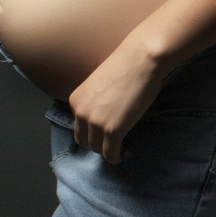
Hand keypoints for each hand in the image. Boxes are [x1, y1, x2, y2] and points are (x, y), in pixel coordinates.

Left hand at [68, 40, 165, 163]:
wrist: (140, 60)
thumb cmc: (125, 66)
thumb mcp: (98, 85)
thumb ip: (95, 102)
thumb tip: (103, 114)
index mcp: (75, 100)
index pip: (77, 126)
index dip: (90, 132)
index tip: (101, 134)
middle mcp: (81, 113)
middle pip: (84, 140)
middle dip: (96, 143)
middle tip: (110, 142)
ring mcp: (95, 123)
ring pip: (96, 148)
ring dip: (106, 150)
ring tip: (117, 148)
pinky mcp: (112, 130)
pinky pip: (110, 153)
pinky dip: (115, 157)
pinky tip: (120, 155)